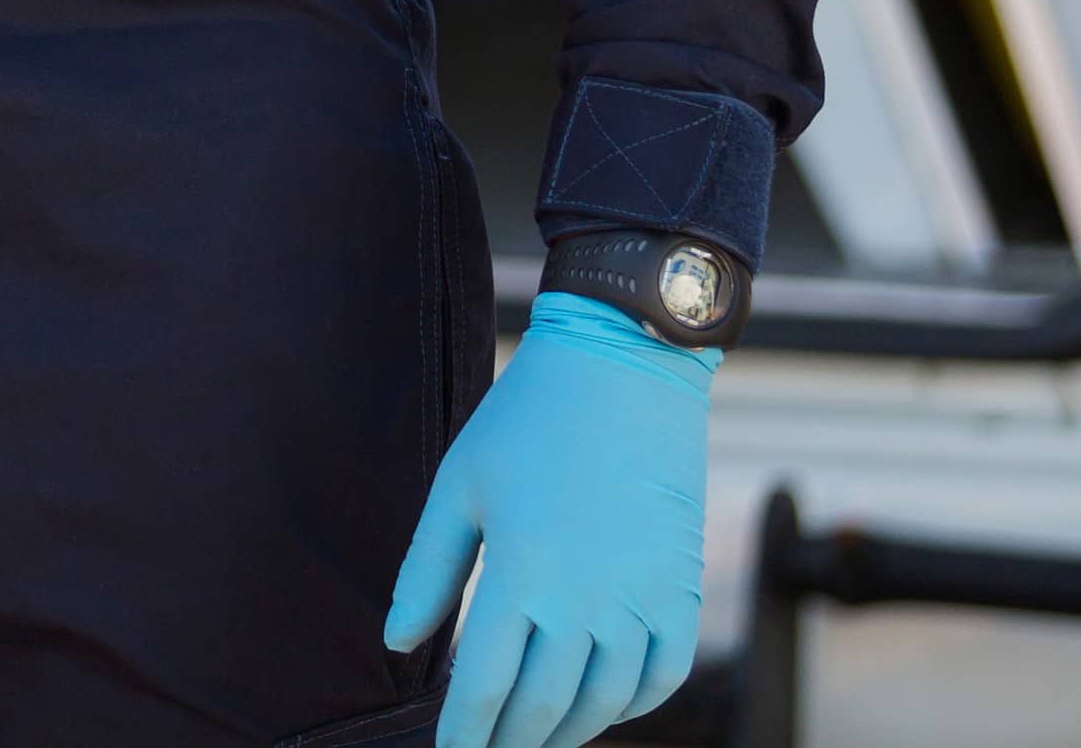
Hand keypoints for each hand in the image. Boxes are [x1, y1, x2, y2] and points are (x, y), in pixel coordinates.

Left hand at [388, 291, 712, 747]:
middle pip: (544, 706)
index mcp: (521, 574)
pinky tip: (603, 706)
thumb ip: (427, 573)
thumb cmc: (526, 421)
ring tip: (536, 737)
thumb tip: (399, 645)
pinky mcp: (681, 590)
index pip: (484, 686)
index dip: (464, 734)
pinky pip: (663, 675)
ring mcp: (642, 599)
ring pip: (605, 703)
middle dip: (510, 741)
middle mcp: (586, 600)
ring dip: (568, 731)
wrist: (625, 368)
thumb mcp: (458, 487)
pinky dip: (632, 705)